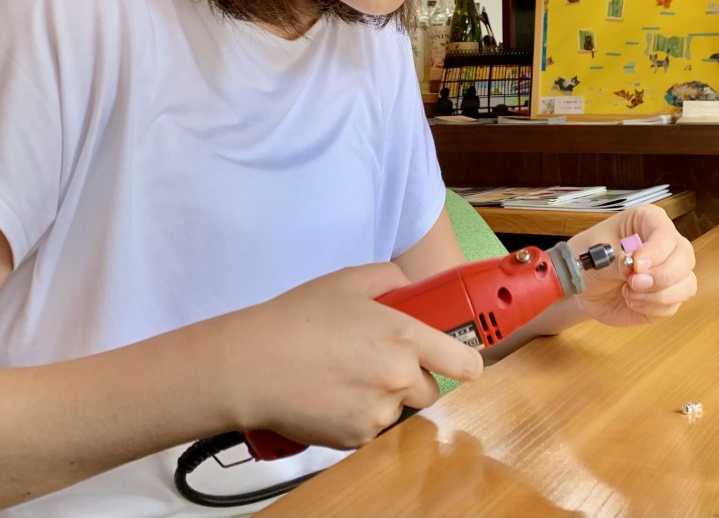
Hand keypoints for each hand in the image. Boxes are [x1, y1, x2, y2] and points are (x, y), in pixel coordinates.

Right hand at [224, 263, 482, 449]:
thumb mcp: (350, 280)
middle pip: (430, 390)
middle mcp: (399, 379)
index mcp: (405, 338)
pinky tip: (331, 395)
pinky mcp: (355, 438)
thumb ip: (391, 279)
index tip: (457, 358)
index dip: (463, 360)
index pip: (465, 363)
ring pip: (398, 410)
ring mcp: (378, 412)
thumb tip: (411, 289)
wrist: (253, 364)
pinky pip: (371, 429)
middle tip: (378, 360)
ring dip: (383, 397)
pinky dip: (358, 415)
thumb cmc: (297, 319)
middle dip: (412, 377)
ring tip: (346, 376)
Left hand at [568, 204, 696, 327]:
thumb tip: (635, 266)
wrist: (583, 288)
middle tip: (633, 283)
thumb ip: (617, 260)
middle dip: (661, 276)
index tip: (637, 265)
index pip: (665, 231)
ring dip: (657, 295)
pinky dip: (651, 308)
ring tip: (628, 293)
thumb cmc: (588, 260)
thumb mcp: (595, 255)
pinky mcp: (668, 297)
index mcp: (647, 221)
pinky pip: (673, 306)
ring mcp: (670, 271)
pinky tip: (632, 301)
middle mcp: (666, 244)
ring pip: (686, 284)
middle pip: (685, 258)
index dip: (656, 250)